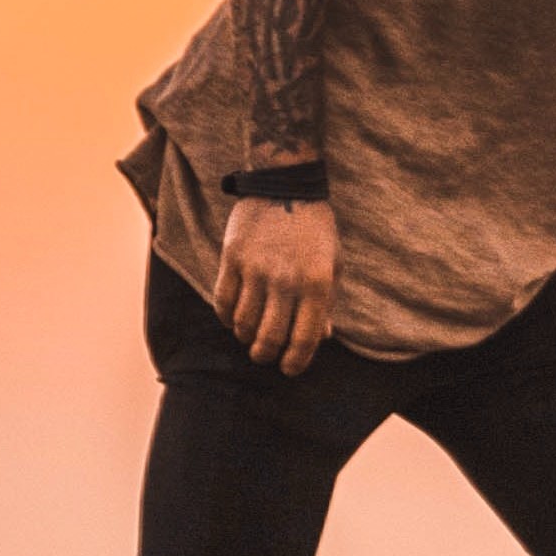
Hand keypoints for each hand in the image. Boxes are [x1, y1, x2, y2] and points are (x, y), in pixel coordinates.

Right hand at [217, 192, 337, 372]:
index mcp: (317, 285)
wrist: (286, 186)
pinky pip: (223, 300)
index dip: (295, 363)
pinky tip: (232, 319)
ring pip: (243, 323)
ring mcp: (256, 268)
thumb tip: (322, 339)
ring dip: (245, 337)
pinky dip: (226, 317)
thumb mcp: (333, 266)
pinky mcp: (232, 257)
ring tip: (249, 336)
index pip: (304, 340)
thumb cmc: (315, 232)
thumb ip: (326, 303)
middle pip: (269, 338)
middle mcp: (286, 280)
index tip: (288, 369)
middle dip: (265, 355)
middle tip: (264, 356)